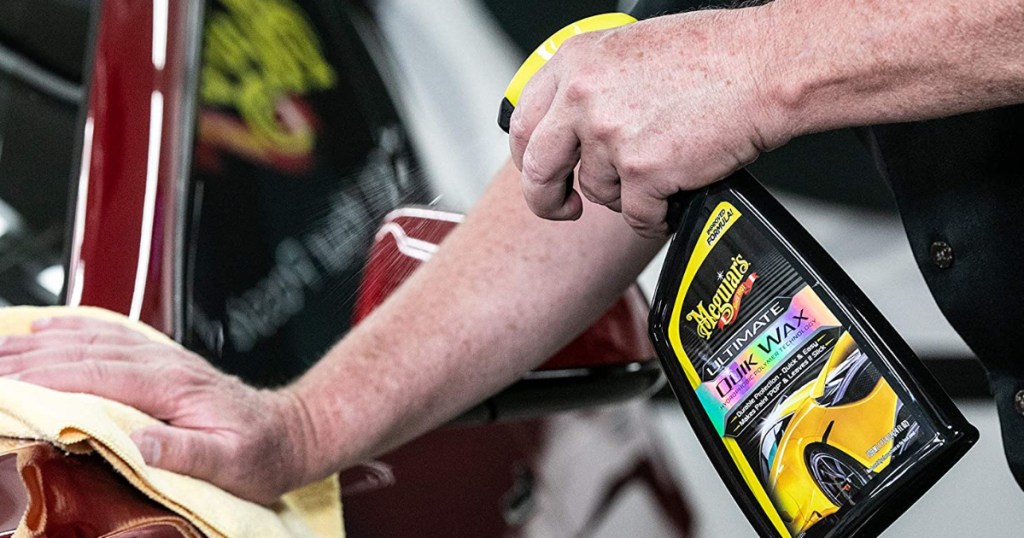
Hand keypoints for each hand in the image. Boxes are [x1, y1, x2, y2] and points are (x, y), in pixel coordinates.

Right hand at [0, 317, 315, 504]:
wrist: (294, 431)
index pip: (96, 376)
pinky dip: (75, 328)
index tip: (3, 385)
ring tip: (1, 346)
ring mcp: (164, 359)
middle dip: (28, 357)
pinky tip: (50, 327)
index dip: (44, 380)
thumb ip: (186, 453)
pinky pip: (113, 335)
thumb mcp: (232, 464)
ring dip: (42, 341)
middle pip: (84, 352)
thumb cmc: (264, 453)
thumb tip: (136, 442)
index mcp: (174, 388)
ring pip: (93, 340)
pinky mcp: (164, 362)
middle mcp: (165, 365)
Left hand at [509, 8, 785, 236]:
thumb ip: (592, 87)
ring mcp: (610, 135)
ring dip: (626, 194)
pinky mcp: (644, 171)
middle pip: (538, 169)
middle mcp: (583, 97)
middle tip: (565, 208)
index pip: (522, 123)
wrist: (766, 66)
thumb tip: (571, 126)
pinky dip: (656, 216)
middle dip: (548, 199)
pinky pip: (635, 216)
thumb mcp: (631, 52)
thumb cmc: (715, 55)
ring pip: (598, 192)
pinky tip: (675, 194)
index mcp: (575, 63)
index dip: (528, 158)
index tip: (541, 173)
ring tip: (662, 169)